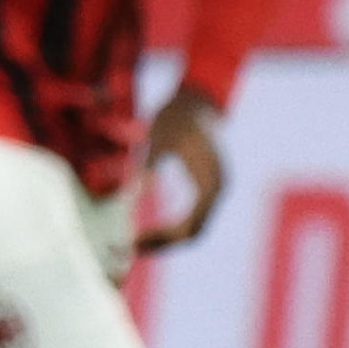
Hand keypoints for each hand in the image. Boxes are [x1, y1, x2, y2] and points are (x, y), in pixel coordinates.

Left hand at [137, 84, 226, 253]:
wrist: (197, 99)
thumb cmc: (176, 114)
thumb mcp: (159, 134)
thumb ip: (151, 160)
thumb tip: (139, 186)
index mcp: (211, 180)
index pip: (190, 224)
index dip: (163, 237)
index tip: (135, 241)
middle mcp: (218, 190)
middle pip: (193, 232)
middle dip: (163, 244)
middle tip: (130, 248)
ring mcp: (215, 190)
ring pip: (194, 228)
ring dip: (168, 240)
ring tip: (137, 243)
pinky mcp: (207, 188)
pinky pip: (193, 217)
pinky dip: (173, 227)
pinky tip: (151, 230)